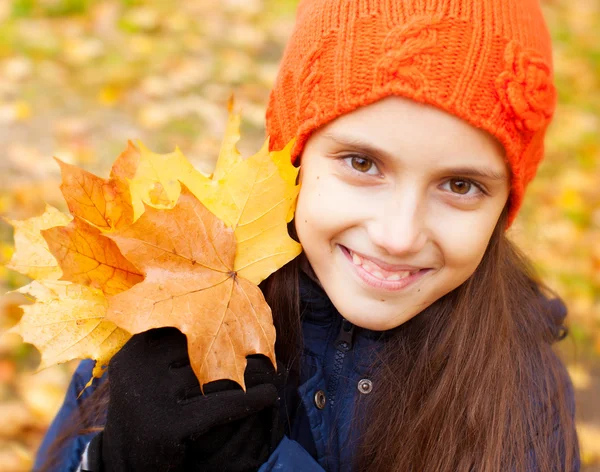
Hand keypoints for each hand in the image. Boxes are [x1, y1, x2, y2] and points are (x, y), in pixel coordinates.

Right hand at [101, 327, 283, 470]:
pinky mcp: (169, 423)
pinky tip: (270, 395)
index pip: (185, 319)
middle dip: (236, 343)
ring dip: (249, 370)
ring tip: (271, 370)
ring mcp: (153, 393)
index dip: (216, 317)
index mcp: (135, 345)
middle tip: (265, 343)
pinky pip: (223, 403)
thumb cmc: (147, 407)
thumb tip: (215, 297)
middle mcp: (139, 364)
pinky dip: (251, 399)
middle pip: (204, 342)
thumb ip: (169, 339)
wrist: (127, 463)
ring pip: (218, 371)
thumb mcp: (146, 368)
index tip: (244, 312)